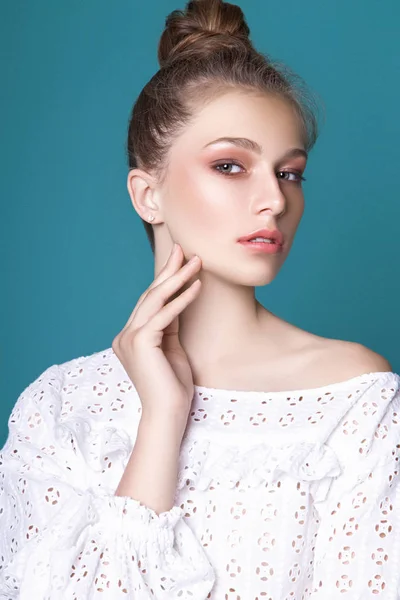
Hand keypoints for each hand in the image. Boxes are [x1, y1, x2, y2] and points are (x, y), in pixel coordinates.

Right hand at [112, 244, 201, 423]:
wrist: (169, 415)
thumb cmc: (174, 387)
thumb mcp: (172, 349)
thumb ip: (170, 326)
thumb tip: (179, 300)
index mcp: (129, 337)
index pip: (149, 302)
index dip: (165, 280)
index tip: (180, 260)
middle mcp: (124, 335)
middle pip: (150, 296)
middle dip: (169, 271)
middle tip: (185, 250)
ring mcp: (129, 338)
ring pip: (155, 300)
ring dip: (177, 279)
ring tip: (197, 262)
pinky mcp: (140, 343)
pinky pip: (164, 315)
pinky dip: (182, 299)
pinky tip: (197, 286)